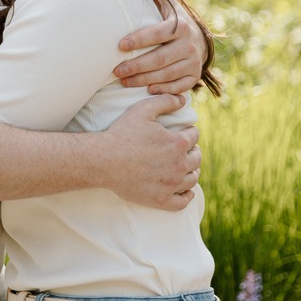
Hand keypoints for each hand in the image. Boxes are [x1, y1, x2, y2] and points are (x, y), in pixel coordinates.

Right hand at [101, 94, 201, 209]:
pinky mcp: (161, 200)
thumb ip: (165, 101)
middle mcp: (179, 165)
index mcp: (178, 143)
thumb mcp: (143, 109)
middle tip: (185, 149)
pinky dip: (187, 195)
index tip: (184, 132)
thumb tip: (182, 99)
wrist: (103, 160)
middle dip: (192, 151)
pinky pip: (183, 201)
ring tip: (184, 167)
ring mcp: (171, 184)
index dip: (189, 132)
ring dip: (191, 171)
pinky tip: (184, 190)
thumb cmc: (122, 134)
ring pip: (192, 179)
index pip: (194, 137)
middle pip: (196, 158)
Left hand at [115, 13, 203, 94]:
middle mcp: (189, 45)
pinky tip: (147, 90)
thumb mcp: (164, 1)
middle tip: (116, 70)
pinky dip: (163, 89)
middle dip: (137, 66)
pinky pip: (178, 87)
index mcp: (180, 26)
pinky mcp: (194, 77)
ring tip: (123, 80)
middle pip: (160, 58)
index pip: (159, 34)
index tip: (120, 46)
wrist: (198, 38)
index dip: (140, 40)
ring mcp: (193, 62)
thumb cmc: (172, 18)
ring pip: (167, 74)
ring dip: (143, 80)